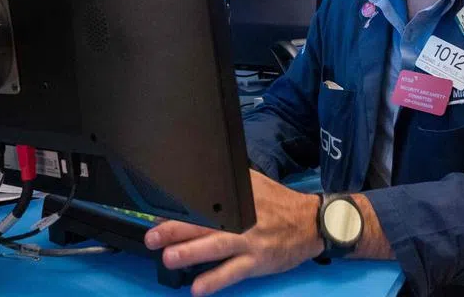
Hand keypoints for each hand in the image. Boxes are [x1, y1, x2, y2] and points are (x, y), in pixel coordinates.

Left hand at [144, 170, 323, 295]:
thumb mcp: (253, 184)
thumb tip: (199, 176)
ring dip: (191, 253)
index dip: (181, 206)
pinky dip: (215, 280)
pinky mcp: (258, 261)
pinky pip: (233, 273)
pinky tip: (197, 288)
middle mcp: (243, 217)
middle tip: (153, 235)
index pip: (205, 200)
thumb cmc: (278, 204)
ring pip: (216, 247)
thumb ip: (228, 182)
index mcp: (239, 197)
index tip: (159, 211)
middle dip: (176, 229)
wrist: (310, 223)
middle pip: (206, 222)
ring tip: (169, 258)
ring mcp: (250, 241)